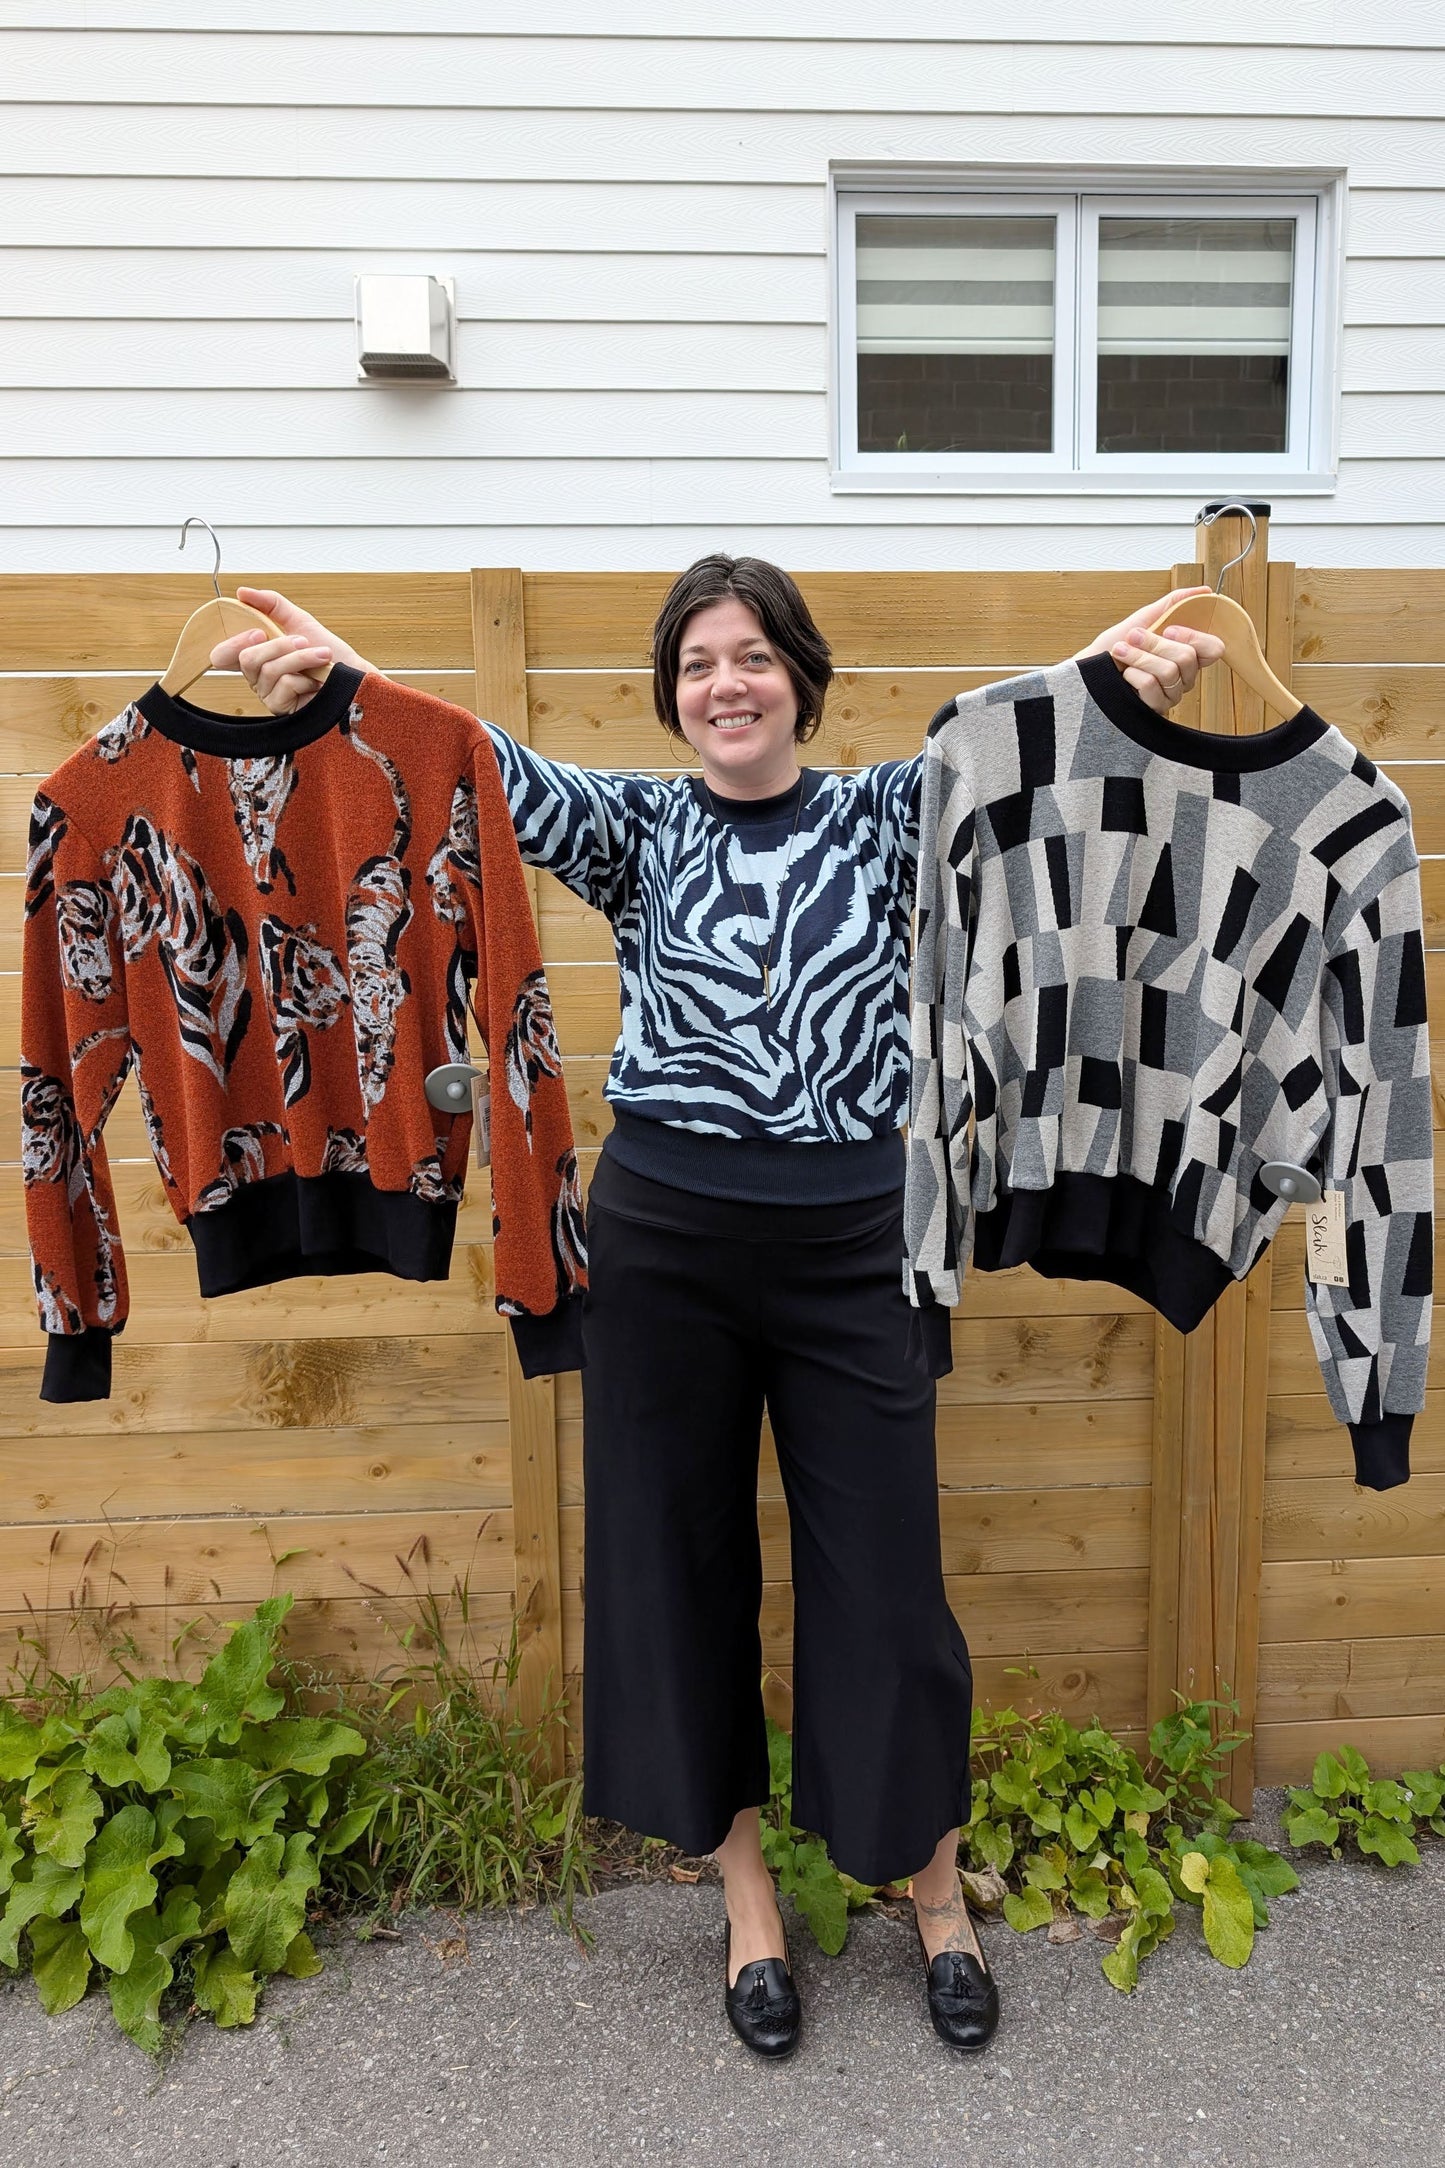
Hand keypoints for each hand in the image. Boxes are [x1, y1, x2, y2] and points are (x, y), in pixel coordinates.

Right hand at [208, 587, 373, 714]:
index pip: (222, 654)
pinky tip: (315, 681)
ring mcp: (269, 695)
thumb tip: (243, 592)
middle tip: (302, 641)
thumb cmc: (330, 654)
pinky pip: (283, 685)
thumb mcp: (300, 621)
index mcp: (258, 657)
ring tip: (320, 656)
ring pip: (269, 670)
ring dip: (300, 658)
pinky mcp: (282, 709)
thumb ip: (271, 604)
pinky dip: (305, 678)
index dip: (233, 643)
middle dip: (279, 645)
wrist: (354, 675)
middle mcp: (259, 678)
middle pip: (246, 659)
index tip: (259, 631)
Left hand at [1073, 587, 1225, 715]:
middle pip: (1187, 658)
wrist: (1086, 670)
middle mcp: (1182, 678)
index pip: (1214, 649)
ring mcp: (1170, 696)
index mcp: (1185, 655)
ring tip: (1122, 652)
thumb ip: (1173, 604)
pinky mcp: (1155, 710)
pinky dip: (1133, 675)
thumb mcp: (1142, 620)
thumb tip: (1203, 591)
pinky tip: (1124, 676)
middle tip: (1134, 637)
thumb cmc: (1113, 647)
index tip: (1169, 629)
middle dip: (1154, 643)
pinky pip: (1152, 687)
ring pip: (1169, 672)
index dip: (1194, 636)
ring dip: (1140, 657)